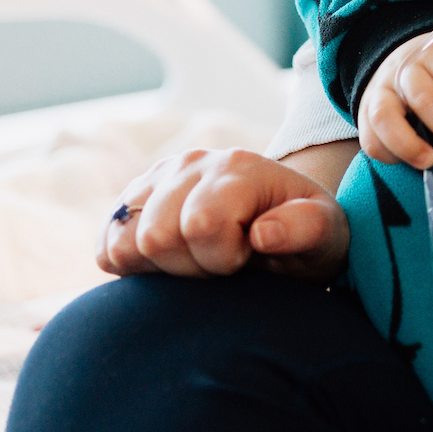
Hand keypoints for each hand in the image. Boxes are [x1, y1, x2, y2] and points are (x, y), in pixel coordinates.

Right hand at [97, 147, 348, 280]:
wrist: (281, 229)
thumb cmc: (305, 237)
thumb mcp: (326, 235)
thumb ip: (305, 230)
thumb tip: (263, 234)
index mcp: (239, 167)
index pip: (201, 224)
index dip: (222, 259)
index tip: (248, 258)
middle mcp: (192, 162)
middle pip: (157, 237)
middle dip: (191, 268)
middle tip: (223, 265)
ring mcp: (157, 179)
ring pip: (125, 243)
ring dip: (161, 269)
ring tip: (198, 261)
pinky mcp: (130, 202)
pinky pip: (106, 248)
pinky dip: (133, 267)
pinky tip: (170, 264)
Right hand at [360, 31, 432, 169]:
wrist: (399, 57)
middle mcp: (404, 71)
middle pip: (423, 98)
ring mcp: (380, 91)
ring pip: (386, 117)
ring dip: (409, 144)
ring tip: (432, 161)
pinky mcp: (365, 113)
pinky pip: (370, 137)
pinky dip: (389, 153)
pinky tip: (414, 160)